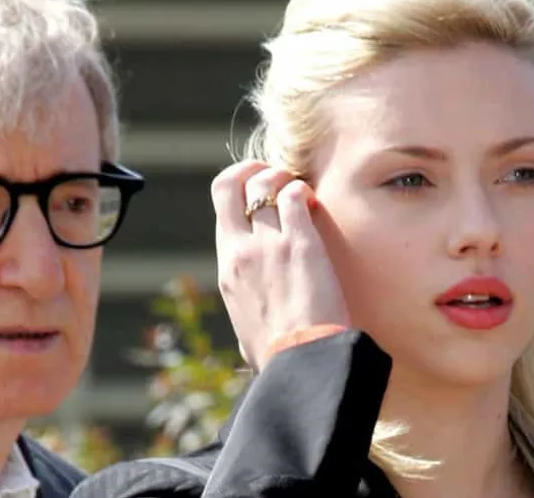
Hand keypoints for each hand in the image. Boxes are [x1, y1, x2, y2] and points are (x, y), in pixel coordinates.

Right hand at [211, 160, 349, 370]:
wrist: (300, 364)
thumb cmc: (277, 356)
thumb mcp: (245, 328)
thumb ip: (247, 309)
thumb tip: (250, 324)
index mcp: (227, 268)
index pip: (220, 211)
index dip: (239, 194)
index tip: (259, 198)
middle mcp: (239, 250)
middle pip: (227, 184)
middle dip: (249, 170)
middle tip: (272, 176)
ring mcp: (267, 244)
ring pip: (263, 183)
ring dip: (282, 178)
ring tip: (300, 191)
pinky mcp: (298, 244)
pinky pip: (294, 196)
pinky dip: (303, 191)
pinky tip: (313, 203)